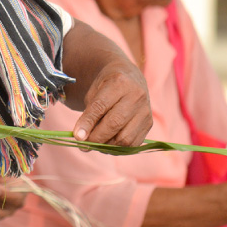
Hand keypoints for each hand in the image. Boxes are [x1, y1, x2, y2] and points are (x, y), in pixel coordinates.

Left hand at [59, 19, 152, 146]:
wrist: (130, 78)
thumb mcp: (94, 90)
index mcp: (119, 82)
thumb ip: (89, 112)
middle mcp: (136, 95)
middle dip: (96, 138)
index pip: (101, 106)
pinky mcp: (149, 123)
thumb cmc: (107, 85)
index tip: (77, 136)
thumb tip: (82, 137)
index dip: (88, 123)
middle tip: (83, 145)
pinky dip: (118, 148)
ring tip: (95, 144)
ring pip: (125, 137)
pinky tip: (108, 144)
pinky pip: (133, 144)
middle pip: (115, 123)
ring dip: (107, 146)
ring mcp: (145, 110)